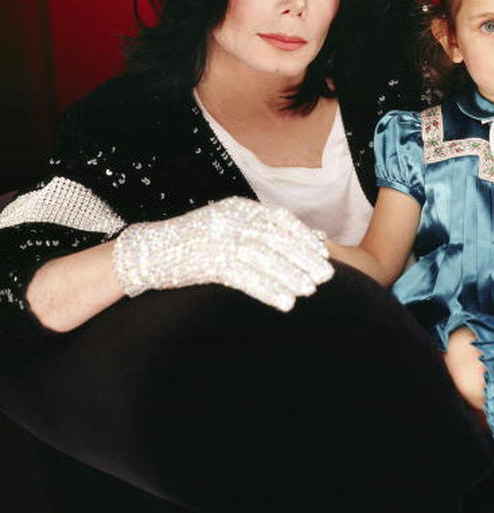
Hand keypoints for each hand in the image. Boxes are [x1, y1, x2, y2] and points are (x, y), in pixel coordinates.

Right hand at [113, 197, 333, 310]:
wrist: (148, 251)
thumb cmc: (194, 242)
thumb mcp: (229, 227)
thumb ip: (264, 229)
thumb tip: (310, 237)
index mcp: (239, 208)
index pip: (280, 220)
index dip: (303, 237)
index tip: (322, 254)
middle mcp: (232, 220)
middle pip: (277, 239)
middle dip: (303, 258)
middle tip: (325, 276)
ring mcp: (220, 240)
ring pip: (264, 258)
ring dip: (290, 275)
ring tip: (308, 291)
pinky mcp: (209, 263)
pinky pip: (246, 278)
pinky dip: (269, 291)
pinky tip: (285, 303)